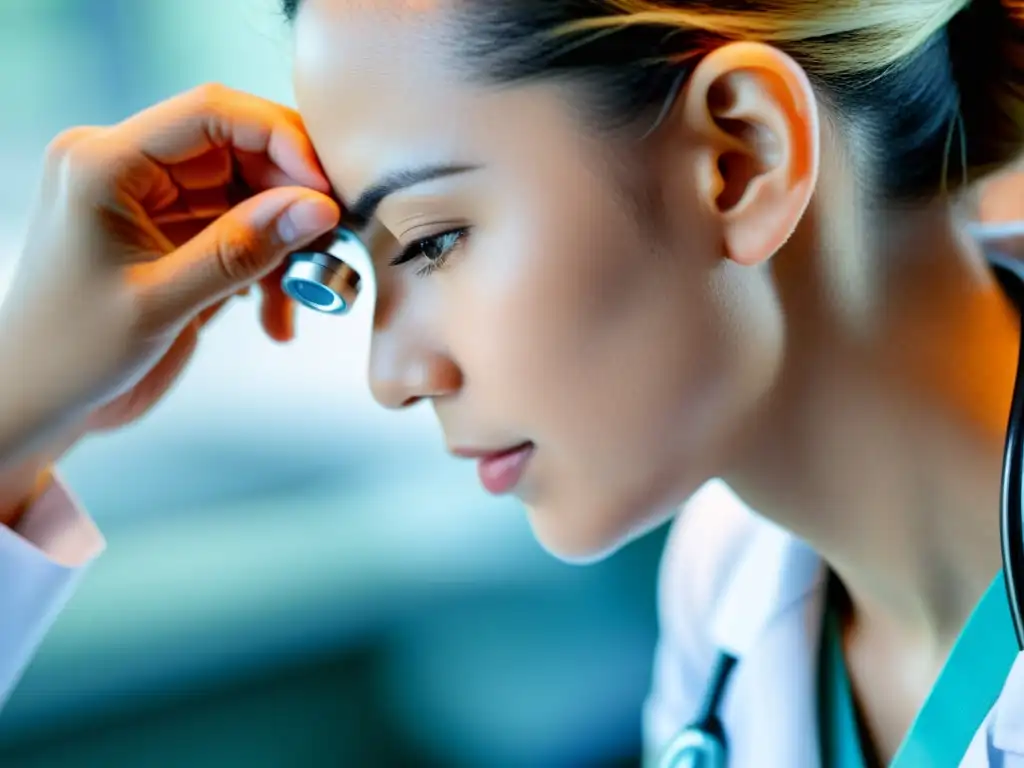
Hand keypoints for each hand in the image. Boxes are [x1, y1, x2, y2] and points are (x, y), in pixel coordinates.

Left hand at [0, 83, 340, 491]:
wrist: (35, 404)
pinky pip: (241, 235)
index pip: (209, 114)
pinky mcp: (174, 238)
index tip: (326, 190)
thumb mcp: (160, 303)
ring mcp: (153, 203)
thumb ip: (240, 251)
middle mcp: (128, 169)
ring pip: (249, 197)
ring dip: (285, 245)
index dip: (279, 140)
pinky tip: (275, 317)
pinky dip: (268, 272)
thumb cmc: (70, 356)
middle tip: (329, 246)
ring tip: (298, 298)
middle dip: (290, 198)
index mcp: (104, 162)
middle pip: (238, 151)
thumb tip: (318, 208)